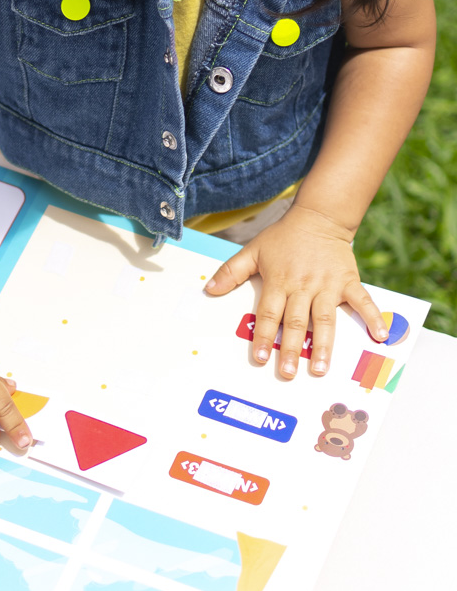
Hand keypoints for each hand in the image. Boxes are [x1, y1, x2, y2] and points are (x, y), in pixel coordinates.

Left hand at [204, 204, 388, 378]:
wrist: (319, 217)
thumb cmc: (283, 237)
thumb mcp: (253, 250)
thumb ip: (231, 272)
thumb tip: (209, 290)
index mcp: (279, 281)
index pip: (269, 314)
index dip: (264, 336)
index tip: (260, 358)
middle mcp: (303, 286)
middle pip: (296, 322)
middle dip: (291, 349)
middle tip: (287, 373)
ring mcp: (328, 285)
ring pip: (325, 319)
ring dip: (323, 345)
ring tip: (320, 368)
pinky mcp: (348, 281)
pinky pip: (362, 302)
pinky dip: (372, 318)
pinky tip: (379, 336)